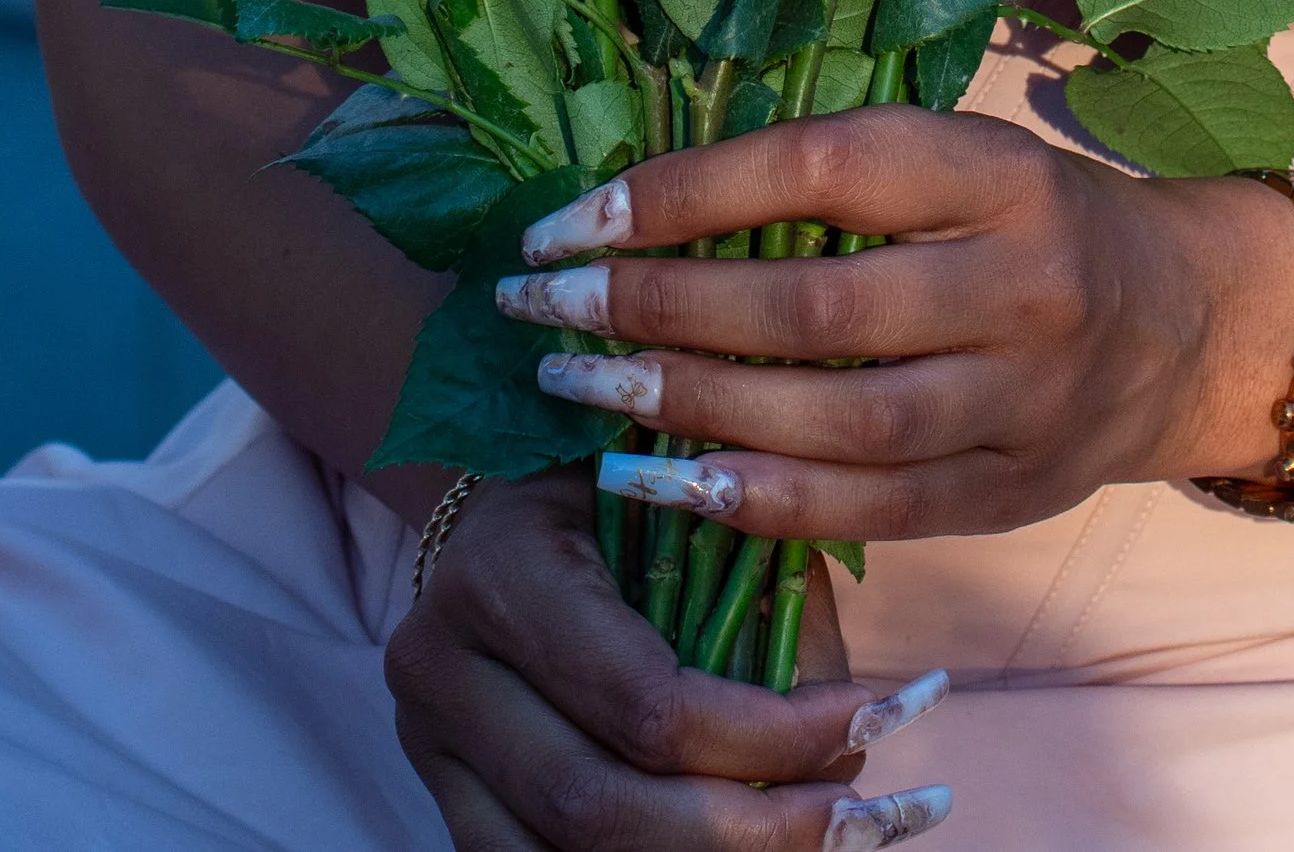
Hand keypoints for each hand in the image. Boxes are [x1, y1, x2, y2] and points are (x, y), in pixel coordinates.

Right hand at [384, 464, 952, 847]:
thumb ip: (764, 596)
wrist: (502, 497)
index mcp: (501, 570)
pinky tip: (726, 847)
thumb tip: (852, 737)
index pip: (644, 703)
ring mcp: (429, 743)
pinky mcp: (442, 794)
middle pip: (598, 808)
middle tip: (852, 818)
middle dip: (741, 831)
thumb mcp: (690, 495)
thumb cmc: (620, 478)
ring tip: (806, 839)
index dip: (765, 736)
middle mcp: (439, 665)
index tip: (864, 720)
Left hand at [491, 111, 1293, 542]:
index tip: (575, 216)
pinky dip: (750, 500)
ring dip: (686, 407)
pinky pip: (863, 508)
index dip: (688, 190)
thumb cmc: (1035, 221)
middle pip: (814, 303)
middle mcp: (1017, 284)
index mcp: (998, 172)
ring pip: (832, 418)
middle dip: (657, 305)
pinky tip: (655, 482)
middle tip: (543, 304)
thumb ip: (840, 178)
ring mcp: (1020, 401)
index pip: (823, 170)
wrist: (1187, 325)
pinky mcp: (1007, 494)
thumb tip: (648, 197)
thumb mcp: (962, 159)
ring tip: (577, 390)